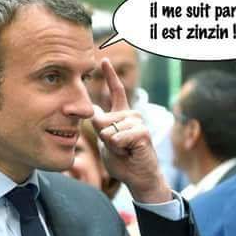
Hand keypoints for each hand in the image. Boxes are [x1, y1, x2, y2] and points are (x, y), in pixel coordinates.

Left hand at [91, 58, 170, 202]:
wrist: (137, 176)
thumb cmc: (121, 160)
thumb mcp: (105, 141)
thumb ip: (99, 126)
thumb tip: (93, 112)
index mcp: (121, 114)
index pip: (116, 91)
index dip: (110, 75)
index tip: (103, 59)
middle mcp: (131, 115)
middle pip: (100, 120)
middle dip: (103, 138)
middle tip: (117, 148)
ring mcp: (138, 122)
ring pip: (108, 130)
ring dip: (111, 146)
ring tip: (123, 151)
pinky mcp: (142, 132)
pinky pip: (117, 137)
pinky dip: (118, 149)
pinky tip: (129, 152)